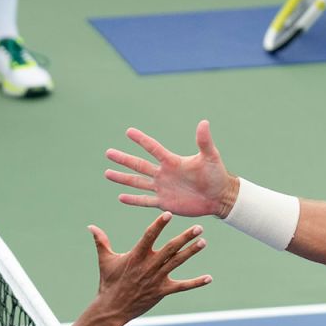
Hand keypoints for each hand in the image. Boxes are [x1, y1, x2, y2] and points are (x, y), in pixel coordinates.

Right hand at [88, 212, 211, 323]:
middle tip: (198, 227)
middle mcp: (148, 266)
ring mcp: (156, 279)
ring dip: (191, 252)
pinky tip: (209, 278)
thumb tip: (90, 226)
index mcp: (136, 256)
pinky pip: (182, 286)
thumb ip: (101, 241)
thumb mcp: (105, 260)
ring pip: (177, 263)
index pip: (149, 237)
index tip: (168, 214)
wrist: (112, 308)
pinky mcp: (162, 291)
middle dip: (184, 238)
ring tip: (203, 242)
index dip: (158, 225)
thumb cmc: (109, 282)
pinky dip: (196, 282)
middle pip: (169, 249)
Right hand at [105, 120, 236, 217]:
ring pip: (138, 183)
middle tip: (108, 152)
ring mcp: (162, 188)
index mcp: (172, 161)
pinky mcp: (164, 203)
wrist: (219, 196)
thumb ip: (204, 141)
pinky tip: (120, 197)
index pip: (153, 148)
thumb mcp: (210, 156)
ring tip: (107, 173)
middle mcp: (163, 173)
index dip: (141, 140)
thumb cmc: (216, 174)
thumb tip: (204, 122)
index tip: (128, 131)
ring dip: (122, 178)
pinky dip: (133, 200)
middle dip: (123, 159)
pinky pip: (145, 201)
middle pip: (139, 165)